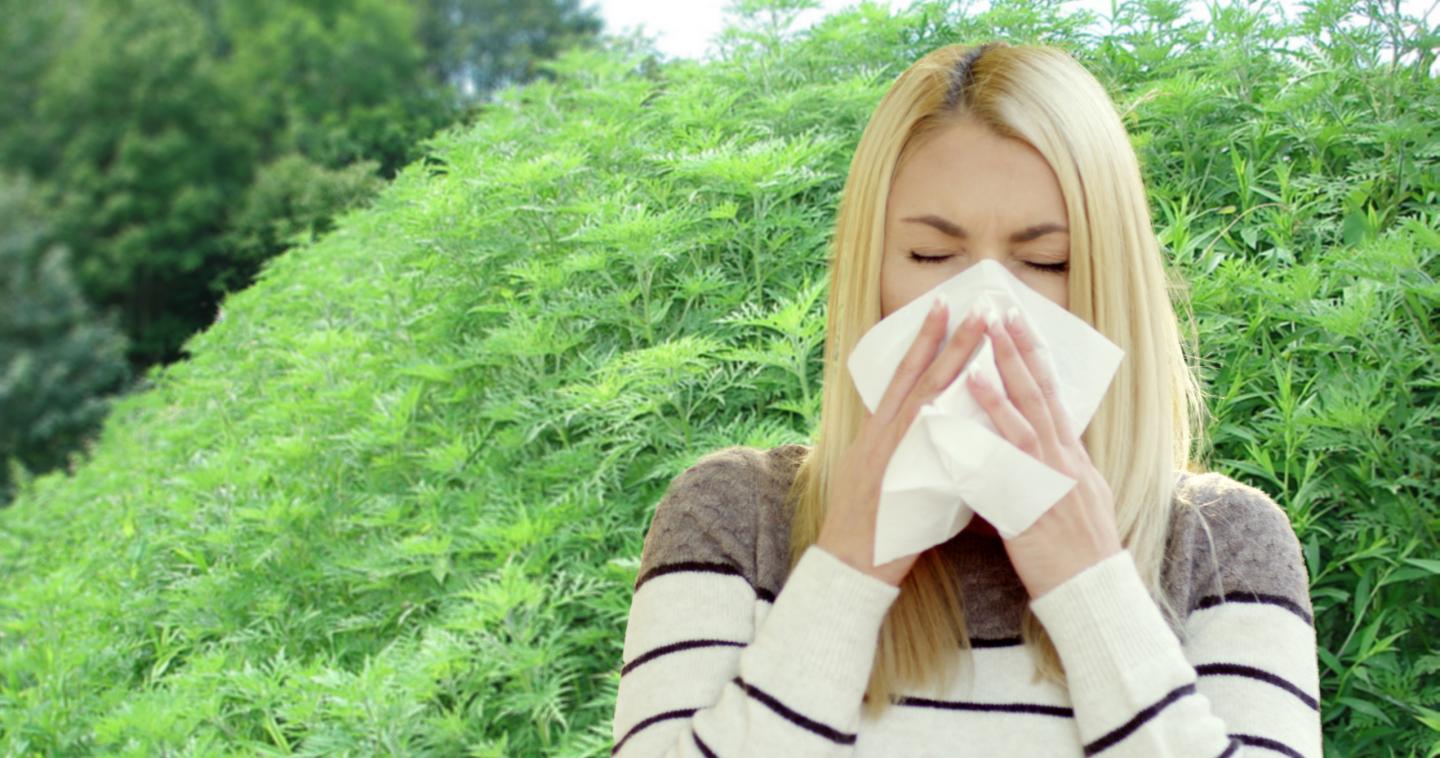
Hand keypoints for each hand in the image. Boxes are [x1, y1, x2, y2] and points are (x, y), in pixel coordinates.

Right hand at [817, 299, 989, 587]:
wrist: (848, 565)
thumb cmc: (870, 530)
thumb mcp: (878, 477)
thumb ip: (904, 450)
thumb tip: (934, 432)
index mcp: (878, 432)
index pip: (904, 375)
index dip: (924, 341)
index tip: (942, 308)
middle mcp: (883, 433)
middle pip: (919, 375)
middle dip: (948, 338)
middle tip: (974, 304)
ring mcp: (892, 451)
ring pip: (927, 393)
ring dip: (954, 358)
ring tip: (980, 328)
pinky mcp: (901, 473)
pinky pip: (928, 435)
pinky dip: (948, 409)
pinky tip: (973, 387)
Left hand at [966, 307, 1122, 598]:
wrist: (1092, 591)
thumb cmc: (1080, 552)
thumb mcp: (1079, 499)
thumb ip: (1057, 468)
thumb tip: (1045, 446)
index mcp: (1074, 457)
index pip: (1053, 394)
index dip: (1036, 358)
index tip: (1021, 324)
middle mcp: (1066, 461)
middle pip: (1040, 396)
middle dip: (1019, 353)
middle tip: (1000, 313)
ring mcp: (1051, 482)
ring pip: (1025, 425)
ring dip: (1002, 389)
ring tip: (980, 356)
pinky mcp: (1033, 508)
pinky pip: (1006, 472)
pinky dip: (987, 448)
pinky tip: (967, 432)